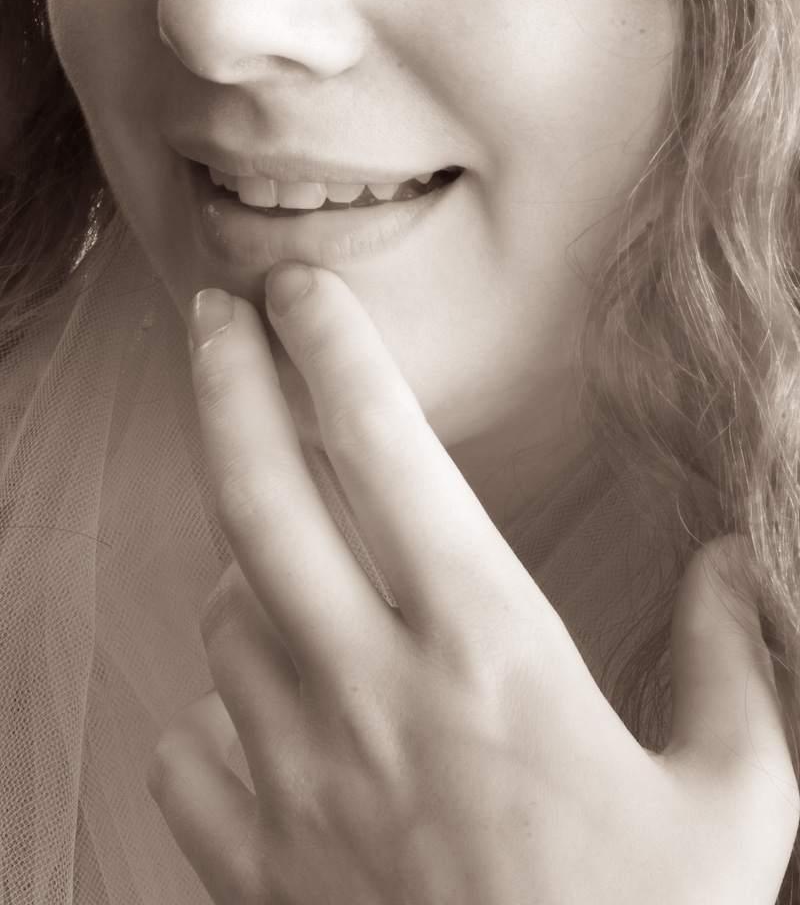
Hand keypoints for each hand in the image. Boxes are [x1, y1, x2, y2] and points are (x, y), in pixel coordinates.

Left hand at [147, 263, 798, 904]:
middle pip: (258, 495)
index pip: (387, 454)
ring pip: (225, 611)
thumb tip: (732, 563)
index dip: (336, 353)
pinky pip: (195, 736)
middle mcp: (365, 687)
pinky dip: (221, 706)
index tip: (303, 290)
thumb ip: (735, 663)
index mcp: (487, 650)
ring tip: (294, 566)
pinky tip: (270, 721)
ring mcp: (288, 770)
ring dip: (250, 568)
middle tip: (212, 317)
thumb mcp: (737, 805)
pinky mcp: (241, 856)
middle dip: (227, 383)